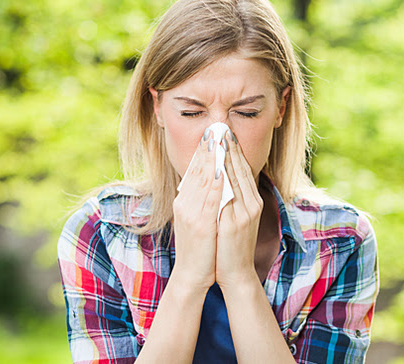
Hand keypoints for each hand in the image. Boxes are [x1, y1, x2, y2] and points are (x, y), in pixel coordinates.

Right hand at [171, 132, 223, 291]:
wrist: (193, 275)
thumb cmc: (200, 248)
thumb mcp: (197, 220)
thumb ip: (200, 201)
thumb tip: (208, 182)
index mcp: (184, 201)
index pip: (194, 171)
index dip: (203, 151)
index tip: (211, 134)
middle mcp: (185, 204)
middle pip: (197, 170)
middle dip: (207, 148)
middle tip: (215, 127)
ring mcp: (192, 213)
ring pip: (203, 179)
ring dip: (211, 158)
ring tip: (218, 139)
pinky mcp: (201, 224)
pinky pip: (209, 198)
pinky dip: (214, 181)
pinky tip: (220, 168)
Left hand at [215, 131, 262, 289]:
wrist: (235, 272)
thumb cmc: (231, 246)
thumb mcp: (234, 218)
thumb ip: (231, 199)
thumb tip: (221, 178)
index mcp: (252, 202)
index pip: (242, 169)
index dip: (233, 150)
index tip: (224, 133)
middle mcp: (252, 204)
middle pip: (241, 169)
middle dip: (230, 147)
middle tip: (220, 127)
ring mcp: (246, 212)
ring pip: (236, 178)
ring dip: (226, 157)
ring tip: (217, 139)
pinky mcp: (237, 222)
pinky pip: (229, 195)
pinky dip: (223, 179)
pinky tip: (216, 166)